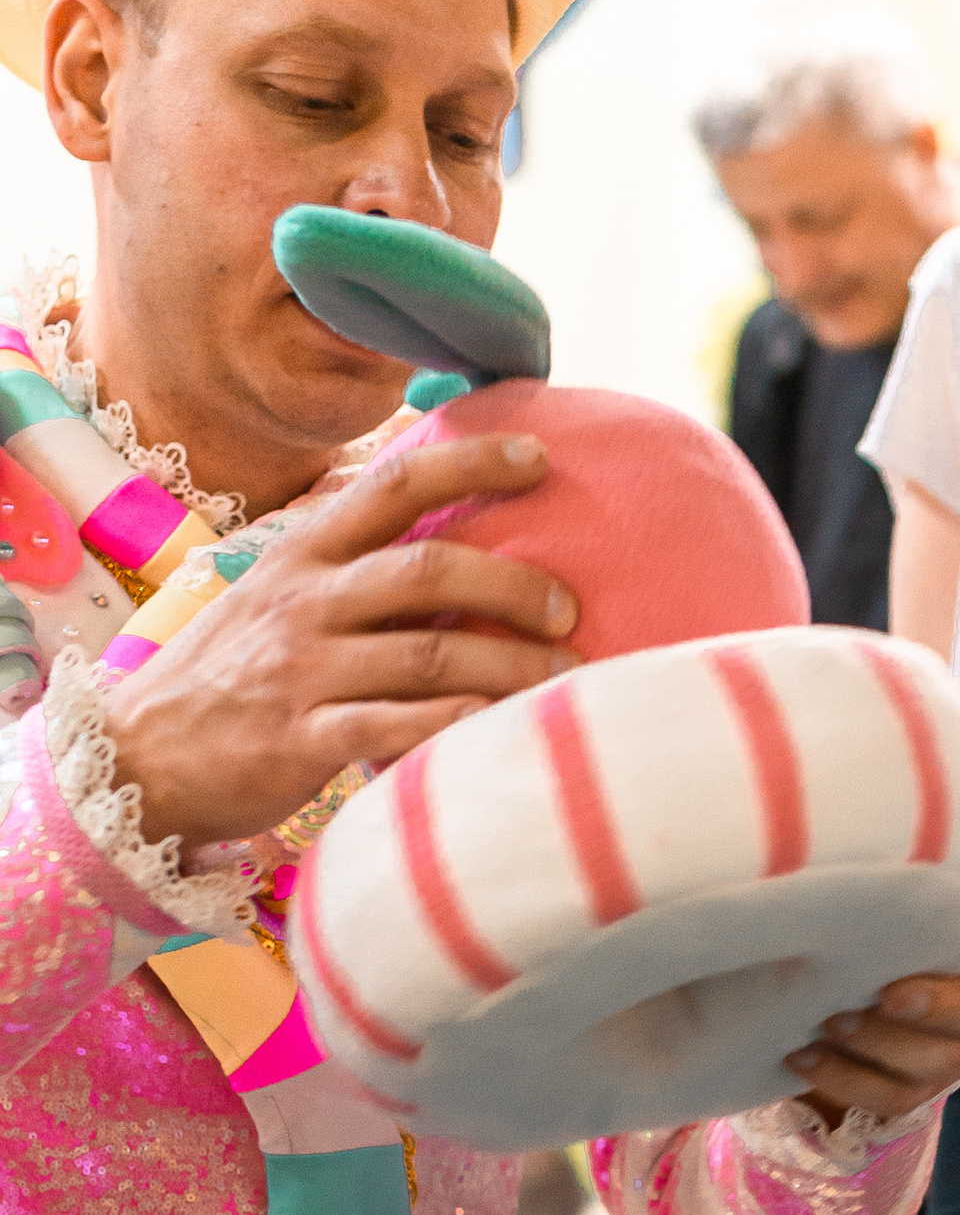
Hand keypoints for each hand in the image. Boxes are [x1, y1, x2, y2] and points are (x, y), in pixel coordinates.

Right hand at [102, 431, 583, 853]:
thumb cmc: (232, 675)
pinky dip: (456, 726)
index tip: (539, 457)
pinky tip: (502, 727)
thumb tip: (453, 545)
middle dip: (513, 585)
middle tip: (568, 609)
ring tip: (567, 679)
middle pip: (428, 571)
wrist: (137, 757)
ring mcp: (302, 671)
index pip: (395, 484)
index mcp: (305, 553)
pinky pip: (394, 727)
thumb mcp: (279, 597)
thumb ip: (355, 570)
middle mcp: (306, 602)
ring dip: (512, 666)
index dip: (471, 463)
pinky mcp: (300, 742)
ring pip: (430, 656)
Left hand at [789, 894, 959, 1131]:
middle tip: (883, 994)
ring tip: (827, 1021)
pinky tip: (802, 1055)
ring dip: (881, 1045)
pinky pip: (892, 1097)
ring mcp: (951, 1051)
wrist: (814, 992)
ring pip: (940, 1063)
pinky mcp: (914, 1089)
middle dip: (936, 1006)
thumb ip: (908, 870)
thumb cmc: (857, 935)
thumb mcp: (874, 899)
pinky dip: (844, 1080)